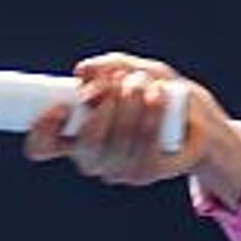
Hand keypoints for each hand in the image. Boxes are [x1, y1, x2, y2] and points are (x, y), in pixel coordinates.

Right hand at [22, 52, 240, 201]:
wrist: (198, 117)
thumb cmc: (156, 92)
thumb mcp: (132, 70)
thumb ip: (107, 67)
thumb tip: (83, 71)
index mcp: (75, 134)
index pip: (43, 145)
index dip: (43, 129)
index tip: (59, 105)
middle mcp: (93, 157)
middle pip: (85, 143)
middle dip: (103, 108)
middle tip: (118, 83)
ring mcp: (119, 169)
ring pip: (116, 144)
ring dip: (129, 107)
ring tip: (142, 83)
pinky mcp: (148, 174)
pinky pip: (144, 149)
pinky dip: (150, 118)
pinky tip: (157, 96)